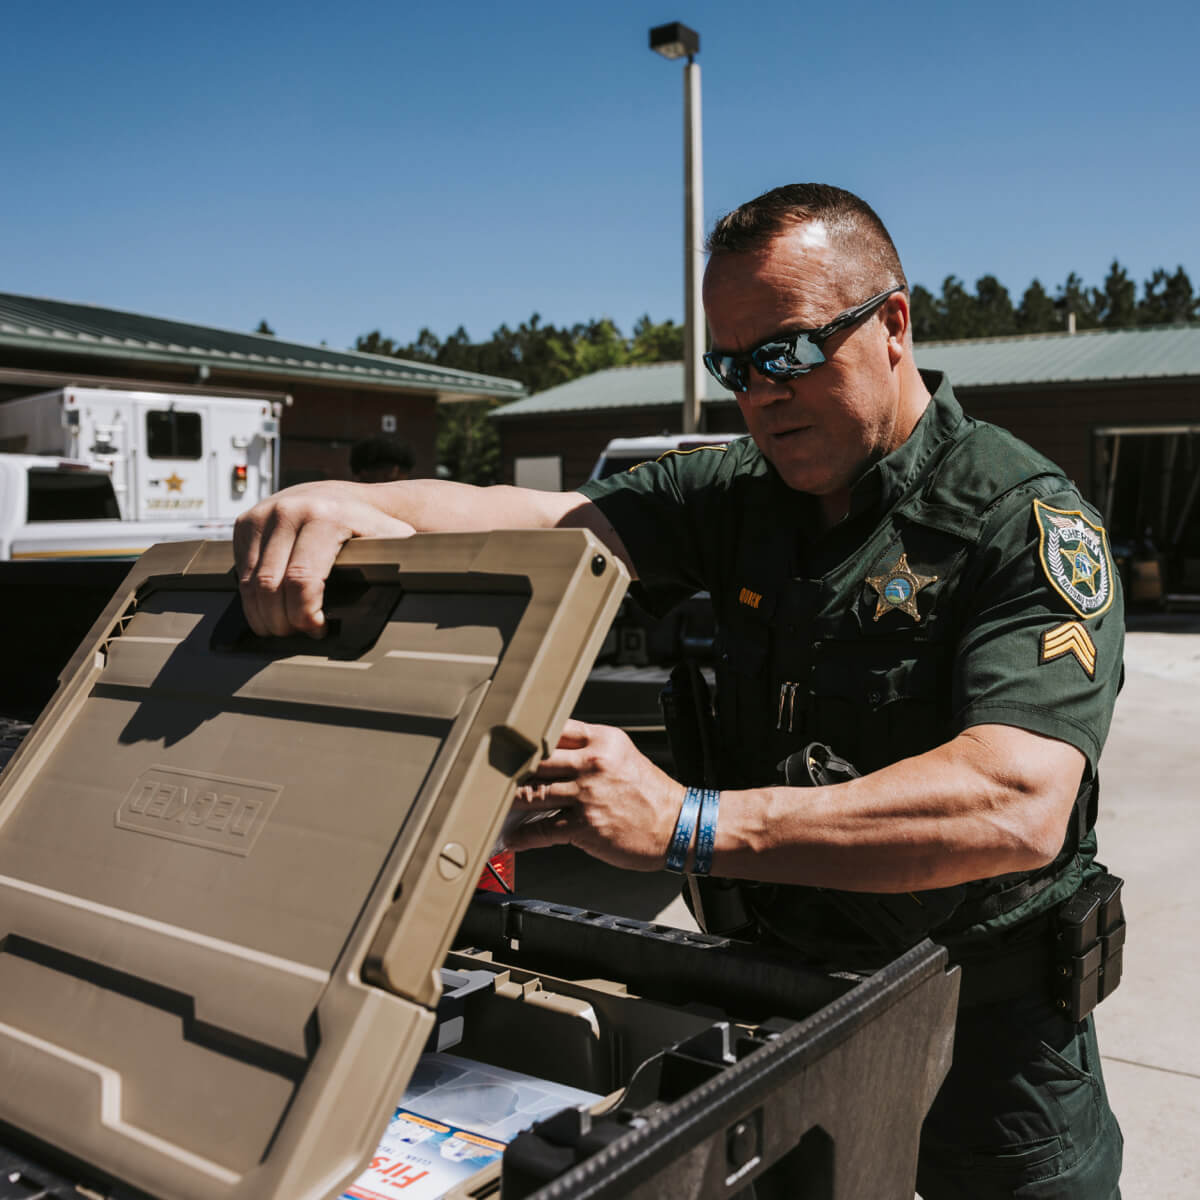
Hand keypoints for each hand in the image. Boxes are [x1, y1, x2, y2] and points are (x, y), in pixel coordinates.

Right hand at [235, 481, 415, 636]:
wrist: (341, 496)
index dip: (306, 615)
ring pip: (250, 582)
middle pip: (271, 587)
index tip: (319, 630)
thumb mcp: (390, 538)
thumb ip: (401, 560)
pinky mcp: (245, 521)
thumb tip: (422, 584)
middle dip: (282, 621)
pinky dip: (251, 597)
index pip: (302, 581)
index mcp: (324, 517)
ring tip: (282, 629)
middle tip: (297, 635)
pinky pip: (241, 571)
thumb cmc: (369, 526)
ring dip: (262, 615)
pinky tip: (270, 609)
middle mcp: (288, 511)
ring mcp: (263, 514)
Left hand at [506, 720, 685, 870]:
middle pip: (536, 759)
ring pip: (533, 793)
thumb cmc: (650, 793)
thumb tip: (551, 752)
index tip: (508, 741)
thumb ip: (589, 749)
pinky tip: (512, 837)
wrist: (678, 825)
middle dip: (512, 767)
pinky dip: (522, 836)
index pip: (554, 729)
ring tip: (495, 804)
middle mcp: (593, 763)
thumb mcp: (622, 755)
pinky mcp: (585, 825)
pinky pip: (542, 829)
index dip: (528, 736)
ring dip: (510, 801)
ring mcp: (587, 795)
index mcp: (602, 740)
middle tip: (491, 772)